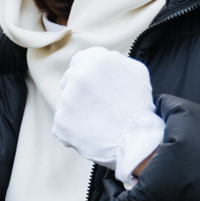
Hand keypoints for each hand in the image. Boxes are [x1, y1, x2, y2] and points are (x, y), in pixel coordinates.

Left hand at [52, 47, 163, 186]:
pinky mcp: (61, 122)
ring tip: (98, 121)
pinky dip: (73, 130)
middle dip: (80, 92)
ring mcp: (66, 100)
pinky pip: (63, 124)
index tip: (94, 88)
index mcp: (95, 60)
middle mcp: (77, 76)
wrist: (137, 140)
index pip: (78, 61)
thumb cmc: (138, 106)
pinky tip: (91, 133)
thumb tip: (97, 60)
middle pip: (69, 81)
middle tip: (99, 107)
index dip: (87, 76)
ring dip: (77, 111)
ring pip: (66, 103)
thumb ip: (113, 59)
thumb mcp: (135, 71)